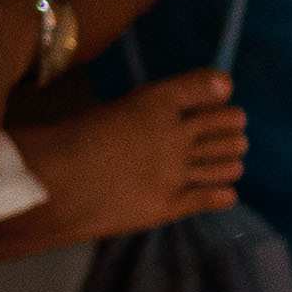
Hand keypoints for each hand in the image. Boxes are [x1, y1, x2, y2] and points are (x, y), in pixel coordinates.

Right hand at [0, 67, 245, 252]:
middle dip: (232, 126)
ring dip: (232, 158)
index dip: (218, 87)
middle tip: (237, 129)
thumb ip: (137, 112)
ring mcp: (177, 171)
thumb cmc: (65, 141)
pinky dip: (223, 193)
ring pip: (224, 162)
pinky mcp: (171, 204)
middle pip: (221, 125)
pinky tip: (228, 193)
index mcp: (155, 102)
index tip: (226, 89)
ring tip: (236, 159)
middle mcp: (175, 134)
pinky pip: (210, 197)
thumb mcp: (103, 111)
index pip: (201, 87)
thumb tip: (158, 116)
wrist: (54, 184)